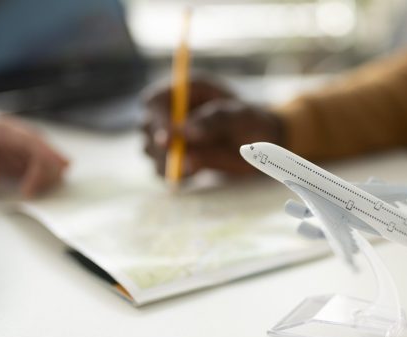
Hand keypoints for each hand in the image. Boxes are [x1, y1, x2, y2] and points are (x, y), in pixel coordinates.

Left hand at [0, 100, 68, 197]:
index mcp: (3, 129)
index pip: (32, 143)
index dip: (44, 161)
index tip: (37, 185)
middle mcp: (20, 135)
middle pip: (47, 153)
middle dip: (46, 175)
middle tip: (28, 193)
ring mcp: (26, 145)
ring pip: (50, 161)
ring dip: (46, 179)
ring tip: (27, 191)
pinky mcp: (28, 156)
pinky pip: (45, 167)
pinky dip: (43, 180)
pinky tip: (33, 188)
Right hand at [142, 76, 283, 177]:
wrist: (260, 145)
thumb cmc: (250, 121)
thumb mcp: (239, 115)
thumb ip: (213, 120)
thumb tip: (183, 132)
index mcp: (183, 91)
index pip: (153, 101)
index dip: (157, 118)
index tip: (169, 138)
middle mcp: (170, 112)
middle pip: (145, 126)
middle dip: (160, 144)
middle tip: (183, 158)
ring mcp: (169, 136)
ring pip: (150, 150)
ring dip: (168, 161)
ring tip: (200, 163)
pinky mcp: (173, 158)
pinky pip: (161, 170)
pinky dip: (175, 175)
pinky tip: (197, 172)